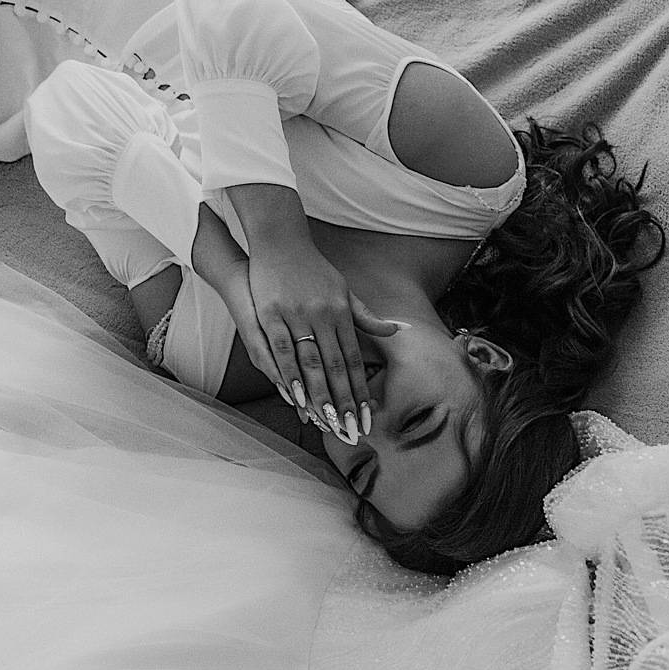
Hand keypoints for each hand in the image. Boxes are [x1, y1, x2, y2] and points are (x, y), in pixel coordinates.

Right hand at [244, 238, 399, 440]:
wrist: (279, 240)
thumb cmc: (312, 269)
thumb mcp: (343, 290)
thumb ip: (366, 317)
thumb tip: (398, 330)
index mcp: (342, 312)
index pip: (355, 359)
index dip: (360, 388)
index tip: (366, 413)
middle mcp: (323, 316)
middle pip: (335, 366)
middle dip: (343, 401)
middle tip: (350, 429)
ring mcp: (296, 316)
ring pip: (309, 363)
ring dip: (318, 395)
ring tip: (326, 422)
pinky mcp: (270, 314)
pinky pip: (280, 351)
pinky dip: (288, 375)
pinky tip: (295, 396)